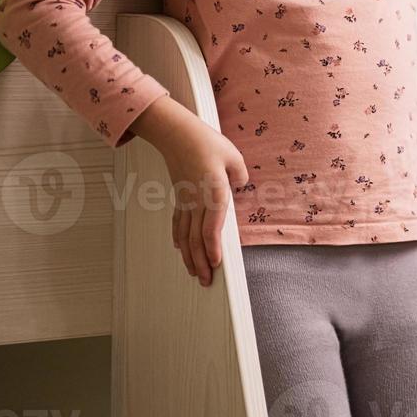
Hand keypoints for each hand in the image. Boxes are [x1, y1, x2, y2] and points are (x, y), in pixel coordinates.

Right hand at [132, 95, 249, 286]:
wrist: (177, 134)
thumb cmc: (206, 143)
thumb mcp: (233, 156)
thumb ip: (240, 175)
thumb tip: (240, 186)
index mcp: (213, 192)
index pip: (211, 227)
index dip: (213, 248)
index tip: (216, 264)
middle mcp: (197, 201)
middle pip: (196, 238)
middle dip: (201, 262)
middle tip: (206, 281)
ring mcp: (185, 201)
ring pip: (185, 235)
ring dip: (189, 256)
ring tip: (194, 273)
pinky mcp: (179, 198)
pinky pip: (178, 223)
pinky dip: (179, 238)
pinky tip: (180, 249)